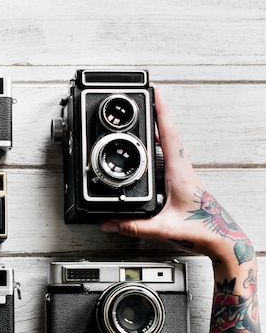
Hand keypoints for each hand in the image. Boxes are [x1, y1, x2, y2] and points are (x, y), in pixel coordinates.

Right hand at [101, 87, 253, 265]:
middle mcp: (183, 170)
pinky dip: (163, 145)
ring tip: (150, 115)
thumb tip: (109, 223)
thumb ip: (133, 226)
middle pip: (170, 133)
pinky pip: (172, 156)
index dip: (161, 112)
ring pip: (172, 144)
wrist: (223, 239)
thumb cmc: (203, 230)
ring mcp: (185, 174)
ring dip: (162, 128)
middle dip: (158, 113)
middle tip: (149, 95)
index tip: (155, 93)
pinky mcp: (184, 181)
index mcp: (179, 173)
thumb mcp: (163, 228)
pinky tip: (156, 147)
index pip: (169, 135)